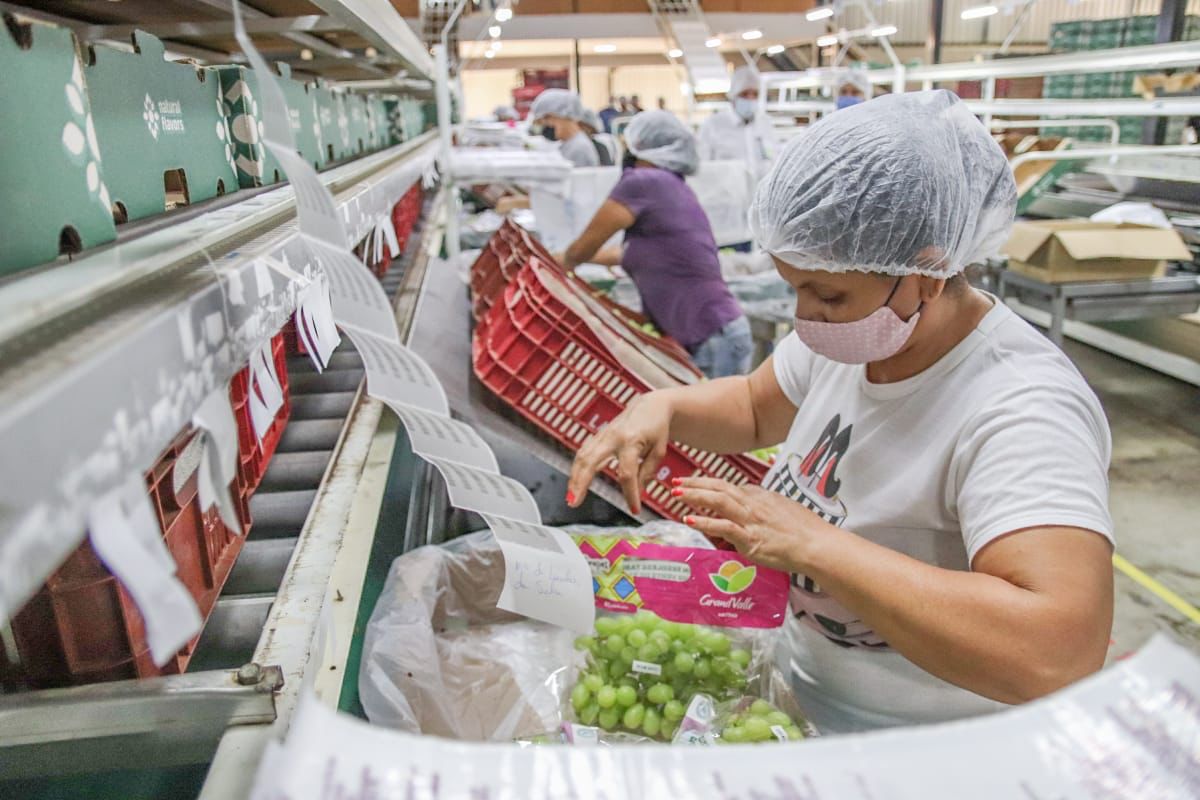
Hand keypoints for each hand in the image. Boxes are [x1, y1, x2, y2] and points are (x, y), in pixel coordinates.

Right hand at [567, 392, 672, 513]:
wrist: (650, 406)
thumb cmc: (657, 429)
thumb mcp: (658, 451)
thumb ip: (646, 472)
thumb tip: (637, 493)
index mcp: (631, 440)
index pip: (626, 473)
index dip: (630, 494)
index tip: (635, 510)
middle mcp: (613, 437)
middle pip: (591, 461)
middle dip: (581, 482)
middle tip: (574, 502)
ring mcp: (603, 435)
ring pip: (583, 456)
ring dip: (574, 478)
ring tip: (571, 498)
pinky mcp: (598, 436)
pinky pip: (584, 452)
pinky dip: (577, 469)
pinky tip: (574, 484)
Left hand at [672, 476, 834, 571]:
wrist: (816, 545)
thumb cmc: (805, 530)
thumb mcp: (783, 508)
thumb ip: (764, 505)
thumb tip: (751, 502)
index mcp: (760, 496)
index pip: (728, 486)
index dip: (707, 483)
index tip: (692, 482)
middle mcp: (753, 504)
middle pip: (719, 488)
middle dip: (695, 484)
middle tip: (675, 482)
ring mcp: (751, 520)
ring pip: (718, 501)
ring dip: (695, 496)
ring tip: (676, 494)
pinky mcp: (750, 538)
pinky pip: (724, 526)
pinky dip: (705, 521)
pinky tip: (690, 519)